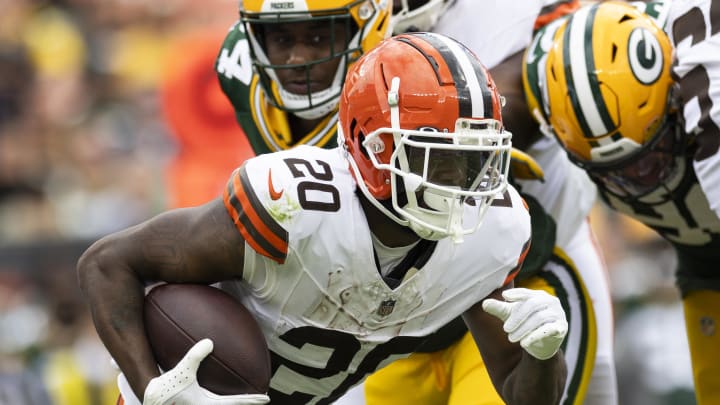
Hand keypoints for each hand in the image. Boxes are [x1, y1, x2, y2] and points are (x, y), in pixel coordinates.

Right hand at [141, 339, 269, 404]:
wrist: (150, 400)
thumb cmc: (165, 389)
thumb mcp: (181, 371)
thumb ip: (195, 356)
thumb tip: (209, 342)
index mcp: (208, 404)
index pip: (236, 403)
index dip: (253, 400)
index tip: (266, 397)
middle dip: (246, 402)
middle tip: (261, 397)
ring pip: (222, 404)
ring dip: (234, 401)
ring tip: (245, 395)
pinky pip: (213, 400)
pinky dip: (222, 396)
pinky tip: (220, 386)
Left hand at [482, 288, 567, 359]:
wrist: (540, 344)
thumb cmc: (524, 324)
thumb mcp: (510, 316)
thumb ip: (499, 309)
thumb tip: (484, 303)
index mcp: (539, 295)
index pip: (527, 293)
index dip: (516, 294)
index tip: (504, 297)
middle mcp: (551, 302)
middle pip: (532, 305)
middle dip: (517, 317)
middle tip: (505, 329)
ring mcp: (558, 314)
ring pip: (539, 318)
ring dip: (523, 329)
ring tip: (511, 338)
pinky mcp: (562, 328)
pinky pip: (549, 330)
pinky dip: (535, 336)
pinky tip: (524, 344)